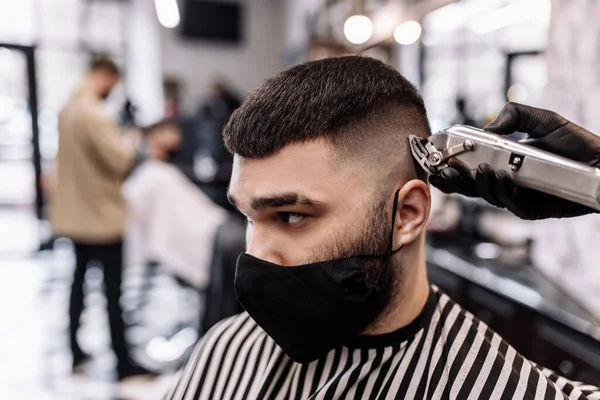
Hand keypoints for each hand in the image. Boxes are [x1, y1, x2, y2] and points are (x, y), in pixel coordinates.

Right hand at [429, 102, 599, 219]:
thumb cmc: (574, 143)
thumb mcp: (543, 120)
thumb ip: (515, 115)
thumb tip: (487, 127)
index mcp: (500, 165)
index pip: (467, 168)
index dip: (450, 166)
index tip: (436, 158)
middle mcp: (504, 183)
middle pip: (469, 187)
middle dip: (452, 182)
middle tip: (444, 172)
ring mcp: (516, 198)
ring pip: (488, 197)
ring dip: (479, 184)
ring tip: (480, 169)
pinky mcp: (532, 210)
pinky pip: (512, 205)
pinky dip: (503, 193)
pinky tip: (503, 177)